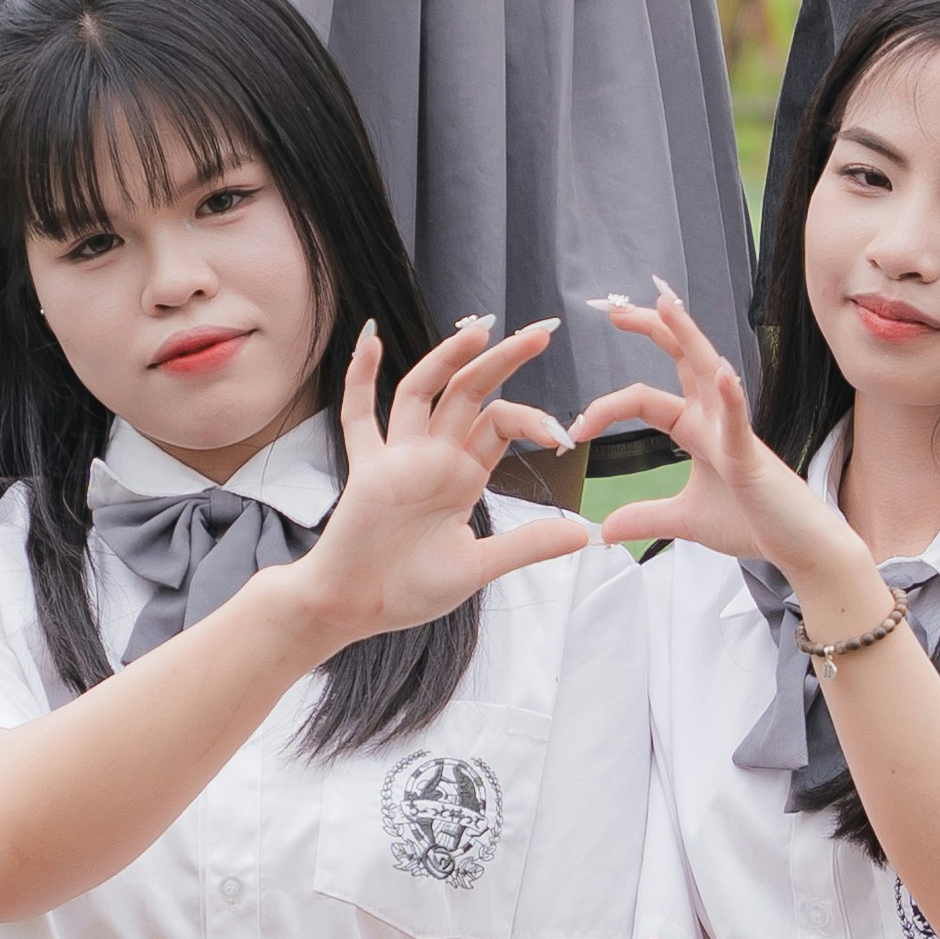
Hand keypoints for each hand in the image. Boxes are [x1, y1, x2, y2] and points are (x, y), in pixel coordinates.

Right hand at [292, 314, 596, 650]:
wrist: (356, 610)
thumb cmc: (408, 589)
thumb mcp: (477, 567)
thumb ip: (526, 545)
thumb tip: (584, 535)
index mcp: (462, 475)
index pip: (500, 424)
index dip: (532, 421)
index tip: (561, 437)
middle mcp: (433, 456)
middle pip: (469, 393)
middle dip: (503, 361)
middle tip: (540, 332)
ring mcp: (398, 458)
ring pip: (423, 391)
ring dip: (447, 358)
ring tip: (479, 329)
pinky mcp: (366, 468)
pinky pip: (359, 417)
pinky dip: (360, 378)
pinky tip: (368, 340)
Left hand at [570, 276, 853, 596]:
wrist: (798, 547)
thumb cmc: (753, 522)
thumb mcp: (686, 520)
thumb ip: (646, 517)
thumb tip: (607, 529)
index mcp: (698, 428)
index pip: (645, 398)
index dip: (605, 407)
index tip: (574, 430)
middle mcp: (715, 419)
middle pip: (681, 359)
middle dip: (650, 327)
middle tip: (613, 306)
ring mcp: (735, 433)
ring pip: (709, 373)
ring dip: (689, 337)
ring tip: (667, 305)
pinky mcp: (750, 458)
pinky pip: (739, 423)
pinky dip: (731, 397)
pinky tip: (723, 374)